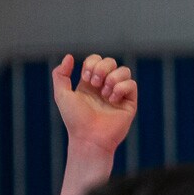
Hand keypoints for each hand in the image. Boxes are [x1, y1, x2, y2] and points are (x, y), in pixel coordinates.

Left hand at [53, 53, 136, 194]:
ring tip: (106, 93)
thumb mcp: (61, 94)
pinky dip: (121, 88)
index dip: (91, 64)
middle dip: (101, 68)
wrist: (89, 138)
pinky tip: (113, 99)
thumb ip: (60, 74)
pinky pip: (132, 84)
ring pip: (124, 70)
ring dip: (112, 78)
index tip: (85, 79)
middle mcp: (105, 87)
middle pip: (110, 62)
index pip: (96, 60)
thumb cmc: (75, 120)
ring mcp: (118, 94)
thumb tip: (69, 56)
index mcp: (90, 84)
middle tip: (95, 84)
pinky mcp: (129, 103)